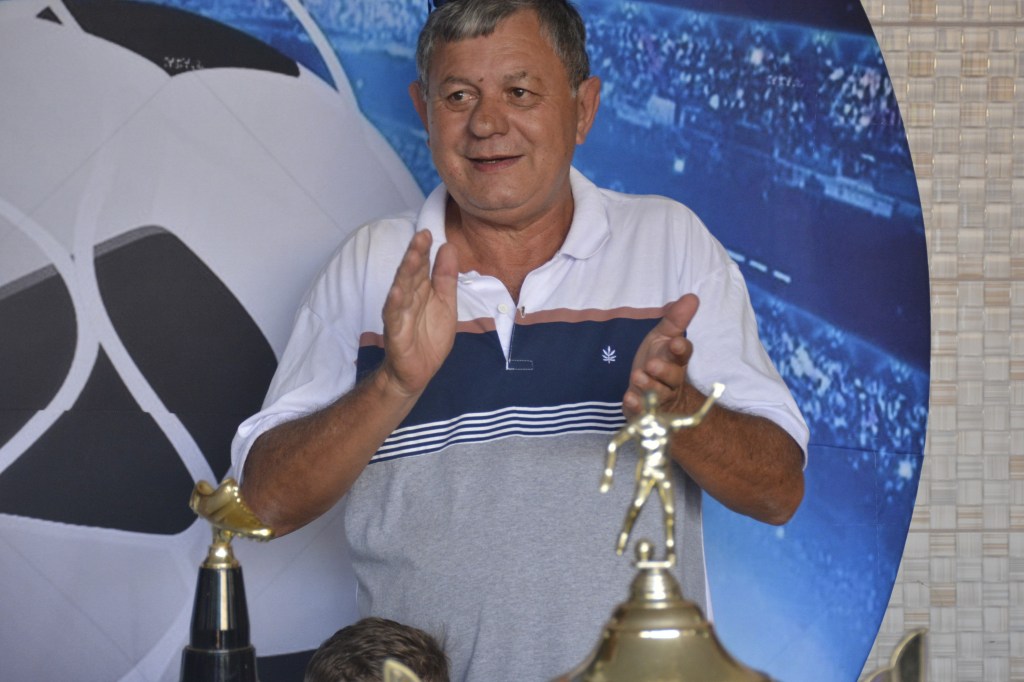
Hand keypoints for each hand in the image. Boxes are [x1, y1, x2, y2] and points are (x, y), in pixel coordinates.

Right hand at [380, 230, 458, 396]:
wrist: (418, 372)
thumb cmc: (429, 336)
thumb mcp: (445, 304)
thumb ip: (446, 277)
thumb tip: (449, 246)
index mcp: (420, 290)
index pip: (422, 266)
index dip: (424, 249)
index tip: (428, 231)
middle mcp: (407, 298)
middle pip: (410, 273)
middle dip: (415, 255)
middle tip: (421, 235)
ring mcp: (399, 314)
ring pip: (401, 289)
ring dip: (406, 273)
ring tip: (412, 256)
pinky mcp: (395, 332)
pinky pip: (394, 316)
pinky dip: (395, 303)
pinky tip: (397, 291)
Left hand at [623, 294, 697, 417]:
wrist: (649, 394)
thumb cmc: (658, 361)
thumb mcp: (663, 337)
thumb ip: (675, 319)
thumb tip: (692, 297)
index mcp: (675, 360)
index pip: (683, 354)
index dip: (680, 349)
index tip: (676, 343)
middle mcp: (670, 380)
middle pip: (673, 377)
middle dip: (664, 370)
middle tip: (652, 364)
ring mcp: (658, 397)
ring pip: (658, 394)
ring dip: (649, 386)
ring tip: (638, 377)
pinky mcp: (645, 411)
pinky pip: (643, 411)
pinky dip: (636, 406)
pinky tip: (629, 399)